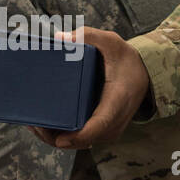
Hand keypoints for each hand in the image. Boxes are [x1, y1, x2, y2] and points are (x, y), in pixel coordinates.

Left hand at [29, 27, 151, 149]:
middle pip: (82, 141)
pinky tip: (45, 126)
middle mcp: (113, 122)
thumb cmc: (126, 59)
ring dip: (55, 138)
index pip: (98, 126)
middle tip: (32, 123)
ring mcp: (108, 129)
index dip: (77, 137)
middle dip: (55, 137)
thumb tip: (60, 38)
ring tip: (34, 124)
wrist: (146, 74)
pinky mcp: (102, 130)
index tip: (58, 139)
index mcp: (116, 101)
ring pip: (79, 143)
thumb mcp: (111, 42)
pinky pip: (81, 139)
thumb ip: (88, 36)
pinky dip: (63, 136)